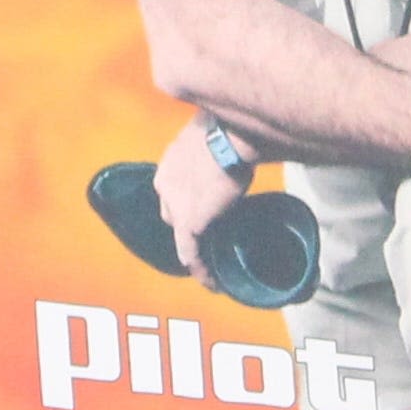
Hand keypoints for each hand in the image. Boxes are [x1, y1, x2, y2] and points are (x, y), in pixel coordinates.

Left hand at [152, 120, 245, 264]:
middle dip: (186, 221)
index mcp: (171, 161)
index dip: (185, 199)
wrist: (229, 135)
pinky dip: (201, 269)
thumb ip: (221, 145)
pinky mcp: (188, 223)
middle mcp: (165, 183)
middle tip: (209, 231)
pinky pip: (190, 253)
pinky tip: (213, 283)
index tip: (201, 206)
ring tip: (212, 261)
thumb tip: (245, 141)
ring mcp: (175, 205)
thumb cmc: (231, 126)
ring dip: (194, 245)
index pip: (172, 188)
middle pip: (172, 211)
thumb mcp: (219, 134)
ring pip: (181, 233)